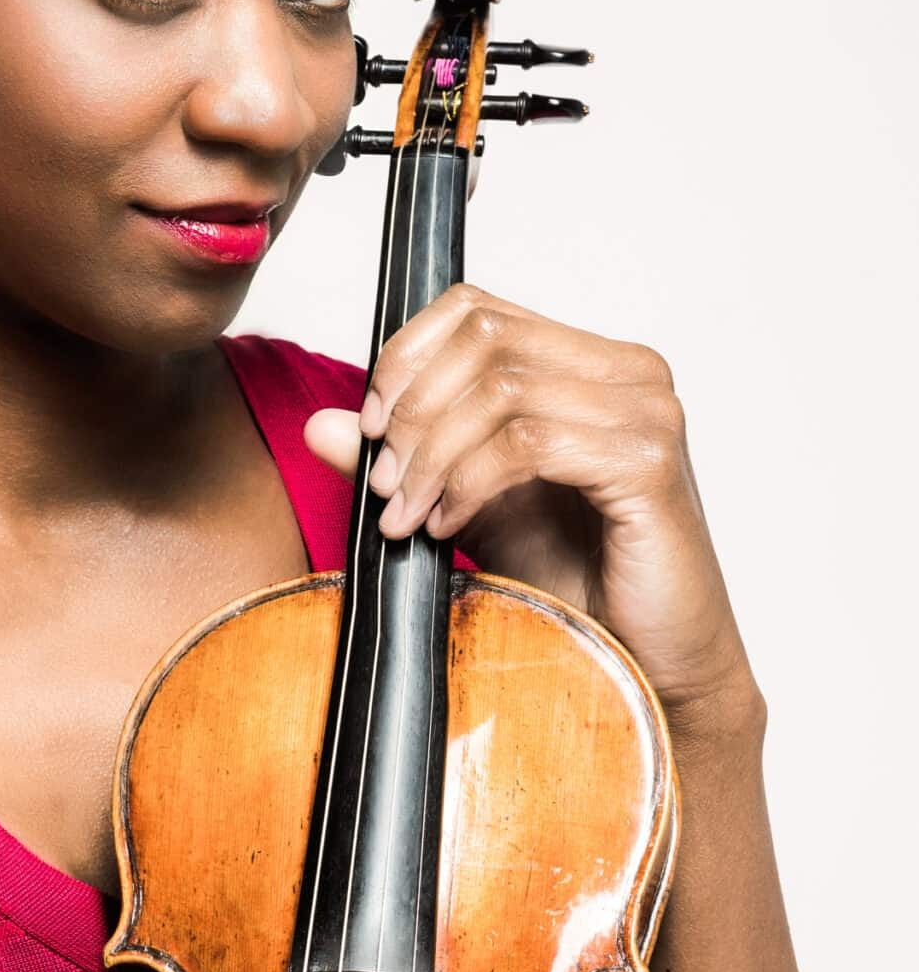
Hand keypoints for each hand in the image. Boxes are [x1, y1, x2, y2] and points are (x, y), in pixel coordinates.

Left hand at [302, 284, 760, 732]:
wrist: (648, 663)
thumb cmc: (577, 583)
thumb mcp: (468, 506)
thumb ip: (407, 458)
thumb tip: (323, 424)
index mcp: (589, 364)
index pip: (477, 309)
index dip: (406, 357)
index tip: (370, 427)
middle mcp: (628, 372)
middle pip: (485, 339)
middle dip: (414, 410)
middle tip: (384, 482)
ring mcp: (646, 411)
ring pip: (501, 389)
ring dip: (434, 455)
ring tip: (408, 514)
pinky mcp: (647, 462)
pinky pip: (529, 443)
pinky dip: (471, 482)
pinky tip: (450, 525)